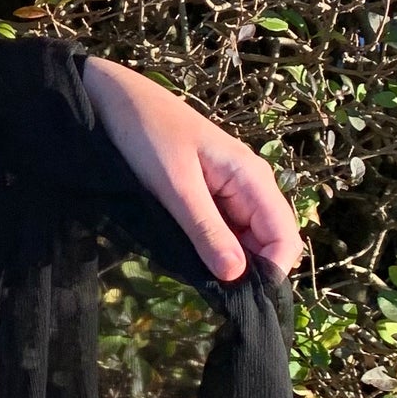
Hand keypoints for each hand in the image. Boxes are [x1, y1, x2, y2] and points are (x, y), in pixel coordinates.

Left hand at [81, 55, 301, 282]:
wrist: (112, 98)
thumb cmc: (146, 134)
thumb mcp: (175, 187)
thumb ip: (206, 230)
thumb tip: (237, 277)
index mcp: (252, 178)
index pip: (284, 238)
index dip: (270, 272)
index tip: (237, 299)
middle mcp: (249, 185)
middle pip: (268, 242)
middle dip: (249, 271)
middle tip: (213, 296)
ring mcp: (228, 190)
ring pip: (244, 239)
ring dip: (228, 261)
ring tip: (198, 281)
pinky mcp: (206, 193)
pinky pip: (221, 229)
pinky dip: (211, 247)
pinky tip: (189, 260)